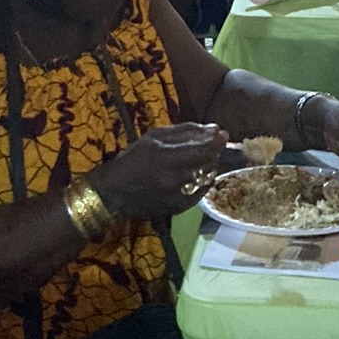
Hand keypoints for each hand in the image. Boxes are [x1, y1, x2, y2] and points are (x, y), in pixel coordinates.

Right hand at [95, 124, 227, 219]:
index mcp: (166, 158)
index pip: (203, 150)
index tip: (223, 134)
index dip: (217, 141)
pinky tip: (190, 176)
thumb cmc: (134, 158)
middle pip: (209, 164)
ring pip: (208, 178)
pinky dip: (201, 181)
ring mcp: (178, 197)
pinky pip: (201, 192)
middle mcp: (175, 179)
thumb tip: (215, 129)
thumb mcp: (156, 137)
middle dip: (212, 152)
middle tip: (207, 146)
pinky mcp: (180, 209)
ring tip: (196, 160)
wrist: (115, 192)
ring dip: (208, 167)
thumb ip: (187, 131)